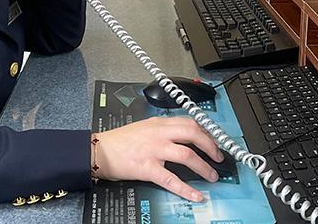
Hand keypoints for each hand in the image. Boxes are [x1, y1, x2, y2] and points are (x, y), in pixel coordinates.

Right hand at [94, 117, 223, 201]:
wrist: (99, 150)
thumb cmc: (119, 141)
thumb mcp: (144, 127)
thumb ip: (163, 129)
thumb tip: (183, 135)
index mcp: (159, 123)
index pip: (190, 122)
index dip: (207, 131)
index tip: (216, 140)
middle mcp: (159, 134)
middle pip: (193, 134)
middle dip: (211, 146)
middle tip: (219, 157)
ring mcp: (154, 150)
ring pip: (187, 155)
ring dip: (204, 167)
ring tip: (212, 176)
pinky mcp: (147, 168)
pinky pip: (171, 179)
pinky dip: (186, 189)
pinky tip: (196, 195)